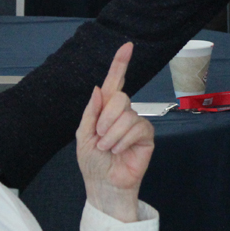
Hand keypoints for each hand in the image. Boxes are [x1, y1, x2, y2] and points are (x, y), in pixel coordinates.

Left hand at [75, 43, 154, 222]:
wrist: (102, 185)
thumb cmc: (92, 162)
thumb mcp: (82, 135)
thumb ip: (90, 111)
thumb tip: (100, 87)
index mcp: (106, 109)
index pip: (115, 82)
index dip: (120, 63)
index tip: (127, 46)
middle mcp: (123, 113)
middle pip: (120, 97)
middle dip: (105, 118)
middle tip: (100, 137)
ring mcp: (136, 123)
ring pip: (127, 114)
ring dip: (111, 134)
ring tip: (108, 148)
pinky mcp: (146, 136)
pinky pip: (136, 127)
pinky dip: (122, 140)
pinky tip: (118, 151)